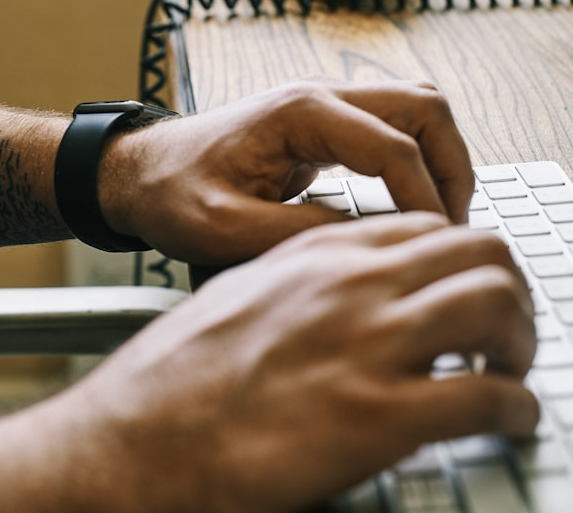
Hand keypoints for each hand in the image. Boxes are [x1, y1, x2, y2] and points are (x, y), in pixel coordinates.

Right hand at [63, 213, 537, 512]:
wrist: (139, 435)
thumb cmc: (175, 376)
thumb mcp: (235, 297)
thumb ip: (298, 285)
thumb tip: (342, 299)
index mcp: (312, 254)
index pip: (423, 226)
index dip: (460, 257)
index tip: (463, 286)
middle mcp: (349, 285)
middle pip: (478, 252)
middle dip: (507, 287)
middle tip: (504, 326)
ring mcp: (368, 345)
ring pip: (496, 306)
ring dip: (521, 338)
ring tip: (511, 368)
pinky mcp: (380, 417)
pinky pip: (490, 397)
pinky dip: (518, 406)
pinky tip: (509, 419)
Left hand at [99, 80, 473, 264]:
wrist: (139, 175)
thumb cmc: (170, 193)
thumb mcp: (226, 228)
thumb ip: (302, 234)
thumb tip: (373, 241)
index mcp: (297, 112)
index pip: (393, 146)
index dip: (424, 199)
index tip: (433, 247)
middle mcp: (317, 96)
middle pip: (423, 106)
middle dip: (451, 166)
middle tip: (453, 227)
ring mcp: (320, 107)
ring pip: (413, 110)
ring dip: (438, 158)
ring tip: (439, 219)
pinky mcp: (318, 127)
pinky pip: (388, 130)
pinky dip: (412, 163)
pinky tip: (407, 208)